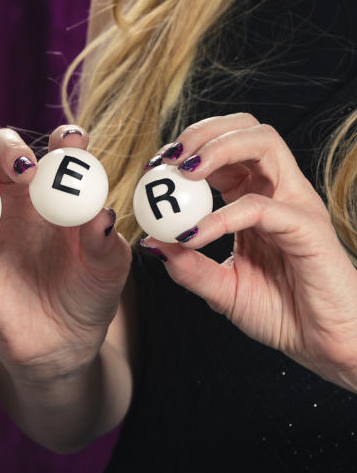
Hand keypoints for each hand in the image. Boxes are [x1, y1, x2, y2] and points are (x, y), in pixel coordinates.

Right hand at [0, 127, 131, 381]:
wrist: (62, 339)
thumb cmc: (90, 292)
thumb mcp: (108, 268)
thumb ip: (105, 241)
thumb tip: (103, 214)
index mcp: (56, 188)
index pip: (57, 149)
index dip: (62, 139)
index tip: (70, 144)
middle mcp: (17, 196)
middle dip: (5, 147)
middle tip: (22, 170)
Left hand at [142, 112, 356, 391]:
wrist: (323, 343)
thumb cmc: (281, 313)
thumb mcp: (220, 289)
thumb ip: (186, 267)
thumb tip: (150, 243)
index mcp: (255, 199)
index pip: (224, 150)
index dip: (187, 149)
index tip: (152, 168)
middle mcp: (277, 193)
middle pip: (247, 129)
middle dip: (202, 133)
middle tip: (166, 159)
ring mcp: (295, 205)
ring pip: (263, 145)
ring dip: (217, 149)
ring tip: (183, 173)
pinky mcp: (307, 227)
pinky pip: (260, 207)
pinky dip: (220, 216)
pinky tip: (193, 235)